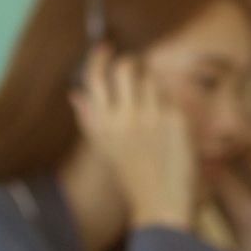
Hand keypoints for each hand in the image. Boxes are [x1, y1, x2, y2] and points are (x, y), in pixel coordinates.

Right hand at [70, 44, 197, 230]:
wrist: (160, 204)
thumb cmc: (129, 175)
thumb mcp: (102, 147)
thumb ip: (88, 118)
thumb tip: (74, 92)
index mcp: (102, 123)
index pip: (95, 77)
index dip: (99, 57)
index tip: (105, 46)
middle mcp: (124, 117)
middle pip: (125, 68)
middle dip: (131, 62)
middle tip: (134, 66)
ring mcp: (151, 118)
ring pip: (151, 79)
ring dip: (151, 85)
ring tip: (152, 105)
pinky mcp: (175, 121)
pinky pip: (170, 97)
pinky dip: (168, 104)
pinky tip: (167, 122)